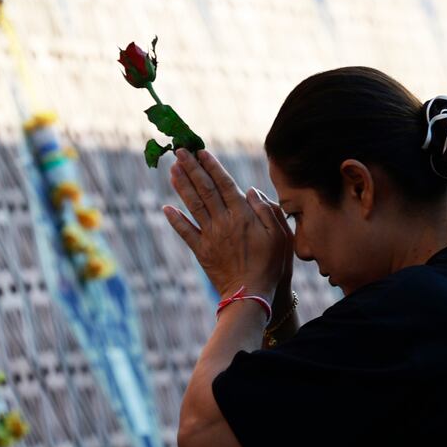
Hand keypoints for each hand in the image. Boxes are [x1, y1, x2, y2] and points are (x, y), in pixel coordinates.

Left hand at [163, 148, 291, 305]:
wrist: (252, 294)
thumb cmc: (272, 265)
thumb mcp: (280, 235)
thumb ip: (266, 209)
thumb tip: (251, 189)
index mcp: (243, 215)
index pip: (224, 184)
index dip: (212, 166)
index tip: (201, 151)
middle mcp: (223, 222)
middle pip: (205, 190)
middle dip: (192, 168)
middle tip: (180, 151)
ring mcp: (210, 237)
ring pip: (193, 206)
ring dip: (182, 186)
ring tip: (172, 169)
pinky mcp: (202, 252)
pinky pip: (186, 232)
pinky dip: (175, 220)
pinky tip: (166, 207)